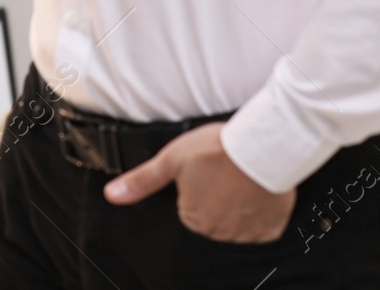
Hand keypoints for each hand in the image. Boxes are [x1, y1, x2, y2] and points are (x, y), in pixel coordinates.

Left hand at [103, 122, 296, 243]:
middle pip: (213, 218)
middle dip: (218, 198)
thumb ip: (142, 181)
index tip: (208, 170)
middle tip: (225, 173)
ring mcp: (243, 233)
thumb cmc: (215, 149)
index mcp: (191, 217)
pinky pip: (263, 227)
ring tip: (242, 179)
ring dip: (240, 206)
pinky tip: (259, 192)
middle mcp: (215, 232)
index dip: (199, 186)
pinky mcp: (268, 230)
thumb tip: (111, 195)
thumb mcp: (171, 159)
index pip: (189, 209)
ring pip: (237, 223)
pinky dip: (262, 213)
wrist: (259, 146)